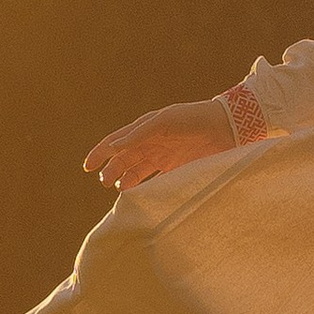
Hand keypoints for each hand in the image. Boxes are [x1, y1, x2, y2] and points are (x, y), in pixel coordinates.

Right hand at [83, 99, 237, 191]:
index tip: (87, 166)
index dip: (100, 153)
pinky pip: (155, 182)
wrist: (226, 128)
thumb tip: (113, 146)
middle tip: (104, 182)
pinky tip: (138, 196)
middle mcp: (151, 143)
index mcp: (145, 128)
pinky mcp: (177, 171)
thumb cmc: (193, 118)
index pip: (116, 141)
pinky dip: (145, 190)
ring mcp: (164, 158)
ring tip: (119, 189)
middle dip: (111, 170)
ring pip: (137, 172)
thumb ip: (139, 133)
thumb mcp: (164, 121)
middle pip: (124, 159)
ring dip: (125, 180)